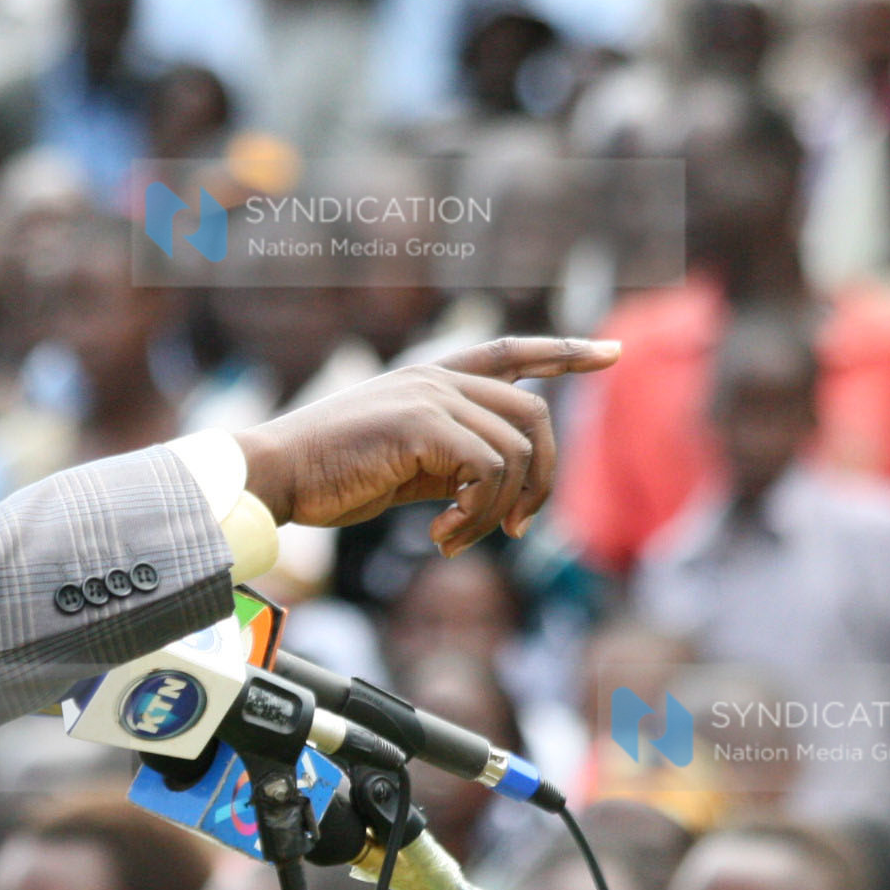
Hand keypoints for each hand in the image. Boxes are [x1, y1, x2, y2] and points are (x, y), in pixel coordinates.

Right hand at [234, 337, 619, 553]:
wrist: (276, 475)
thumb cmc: (329, 476)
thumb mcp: (405, 464)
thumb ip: (453, 462)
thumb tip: (499, 493)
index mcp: (432, 378)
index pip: (512, 351)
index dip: (565, 351)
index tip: (613, 352)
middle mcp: (437, 378)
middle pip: (534, 415)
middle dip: (542, 480)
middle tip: (518, 530)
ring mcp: (431, 397)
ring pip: (515, 452)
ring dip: (500, 510)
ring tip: (459, 538)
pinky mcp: (422, 424)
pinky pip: (488, 473)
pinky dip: (477, 516)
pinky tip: (443, 537)